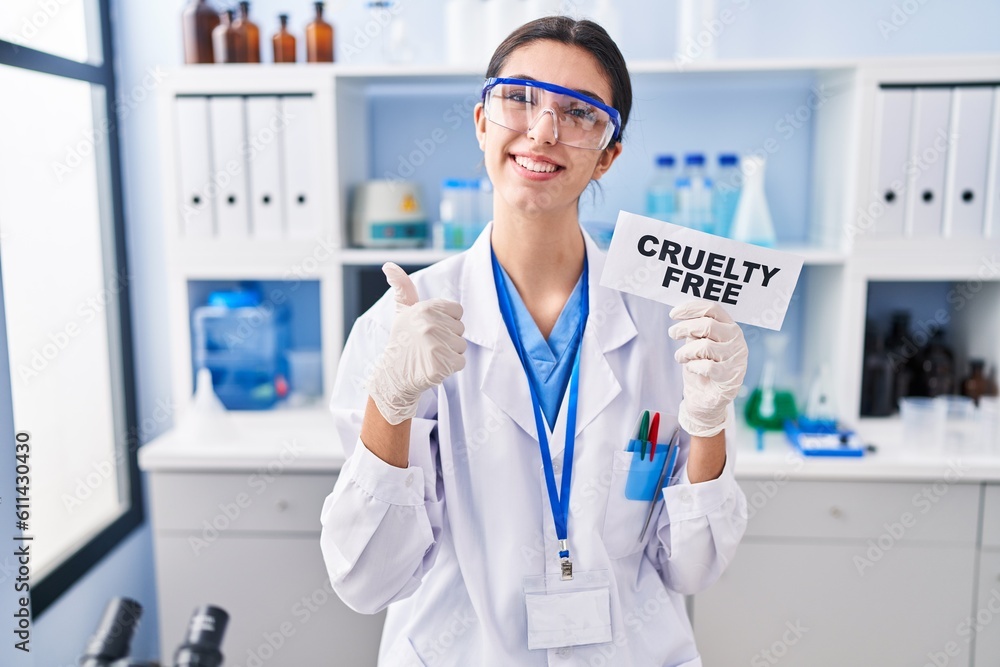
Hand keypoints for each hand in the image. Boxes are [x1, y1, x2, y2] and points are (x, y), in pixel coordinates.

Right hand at [367, 263, 466, 424]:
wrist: (393, 374)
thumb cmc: (402, 340)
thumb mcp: (402, 311)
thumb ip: (402, 287)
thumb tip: (388, 265)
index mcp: (426, 308)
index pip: (457, 311)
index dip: (446, 321)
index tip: (430, 328)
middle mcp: (431, 324)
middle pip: (460, 329)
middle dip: (448, 338)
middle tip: (428, 344)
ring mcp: (435, 345)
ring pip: (461, 346)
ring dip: (450, 353)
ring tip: (430, 355)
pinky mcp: (440, 364)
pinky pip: (460, 362)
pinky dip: (450, 367)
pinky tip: (434, 365)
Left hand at [667, 300, 747, 437]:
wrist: (706, 398)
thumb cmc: (702, 366)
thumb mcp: (697, 343)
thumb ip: (695, 329)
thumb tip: (680, 313)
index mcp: (730, 328)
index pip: (713, 309)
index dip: (691, 308)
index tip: (673, 314)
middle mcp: (737, 341)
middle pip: (707, 325)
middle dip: (684, 328)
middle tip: (672, 333)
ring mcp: (736, 359)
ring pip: (704, 346)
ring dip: (685, 351)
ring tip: (680, 357)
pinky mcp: (730, 377)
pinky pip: (706, 367)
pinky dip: (693, 366)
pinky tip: (692, 368)